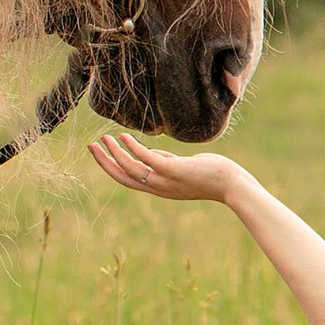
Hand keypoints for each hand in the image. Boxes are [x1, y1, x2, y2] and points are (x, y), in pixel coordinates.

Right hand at [87, 133, 246, 203]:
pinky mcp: (175, 171)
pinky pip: (148, 160)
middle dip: (105, 162)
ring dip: (115, 154)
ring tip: (104, 138)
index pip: (128, 179)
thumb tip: (149, 152)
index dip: (111, 167)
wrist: (233, 185)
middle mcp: (159, 187)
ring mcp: (166, 180)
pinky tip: (125, 137)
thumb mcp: (182, 167)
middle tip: (91, 146)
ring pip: (131, 169)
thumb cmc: (212, 175)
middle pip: (123, 177)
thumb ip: (165, 161)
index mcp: (160, 187)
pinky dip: (133, 149)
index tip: (100, 152)